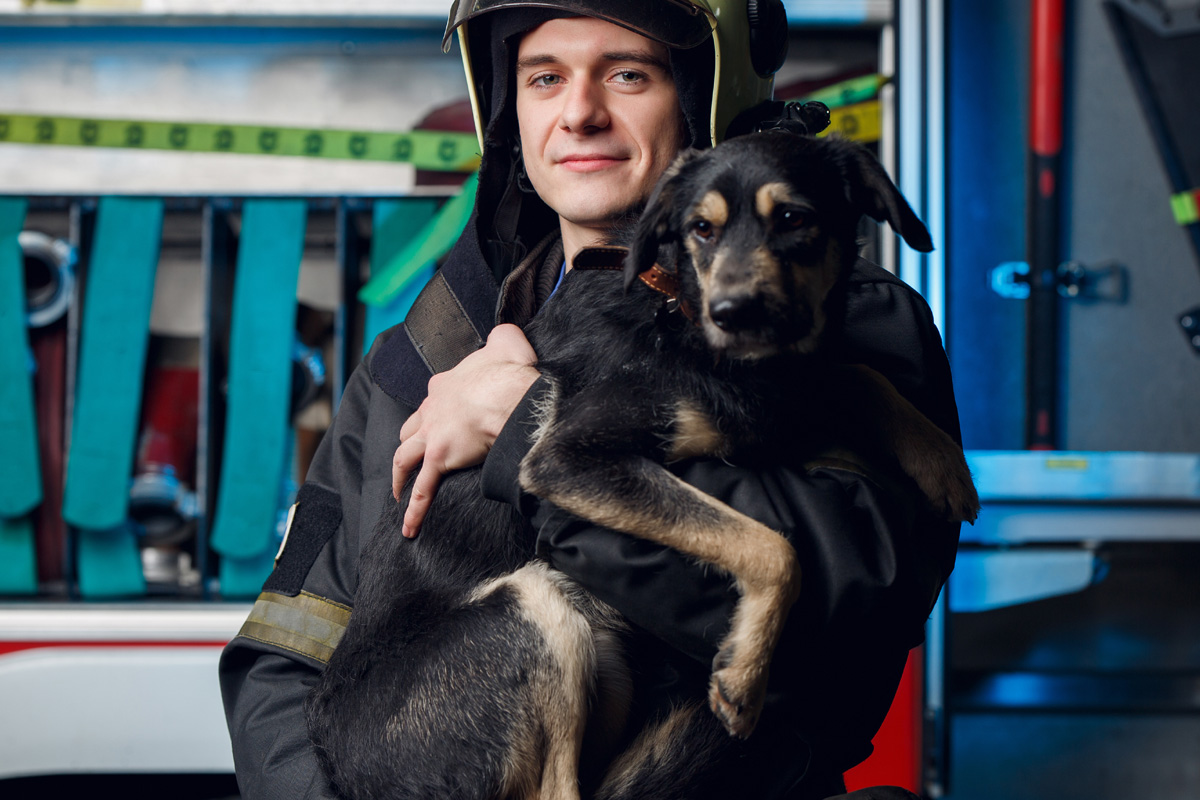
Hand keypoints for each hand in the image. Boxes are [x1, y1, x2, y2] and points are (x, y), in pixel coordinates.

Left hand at [393, 324, 538, 537]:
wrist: (508, 395)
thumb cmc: (508, 371)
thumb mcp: (507, 341)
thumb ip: (503, 337)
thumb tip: (507, 334)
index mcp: (445, 384)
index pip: (433, 397)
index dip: (437, 408)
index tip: (447, 418)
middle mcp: (431, 409)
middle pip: (411, 428)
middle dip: (411, 441)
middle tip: (414, 456)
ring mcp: (432, 436)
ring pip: (404, 458)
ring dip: (399, 476)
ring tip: (399, 492)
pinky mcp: (440, 459)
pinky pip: (423, 489)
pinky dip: (414, 509)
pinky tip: (409, 526)